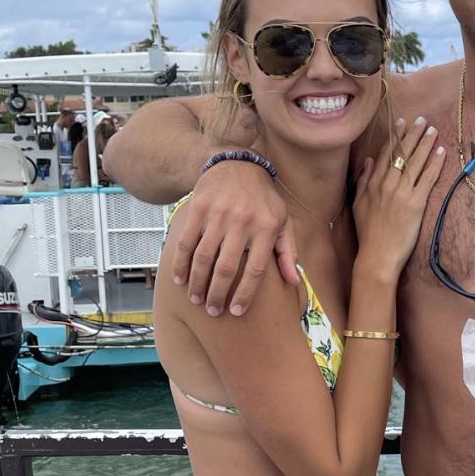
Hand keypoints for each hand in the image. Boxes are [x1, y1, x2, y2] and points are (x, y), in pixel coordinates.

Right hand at [172, 157, 296, 316]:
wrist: (237, 163)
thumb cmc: (264, 199)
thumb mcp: (283, 221)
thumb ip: (288, 251)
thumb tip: (294, 281)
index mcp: (266, 228)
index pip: (255, 270)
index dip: (245, 294)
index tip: (237, 312)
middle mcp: (242, 222)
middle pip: (227, 268)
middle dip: (217, 294)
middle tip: (213, 312)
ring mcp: (218, 214)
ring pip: (204, 257)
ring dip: (198, 283)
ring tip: (196, 300)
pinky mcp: (198, 209)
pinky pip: (187, 241)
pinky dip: (181, 263)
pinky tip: (180, 279)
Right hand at [352, 117, 445, 276]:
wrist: (377, 255)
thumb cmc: (368, 233)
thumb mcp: (358, 204)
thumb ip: (363, 180)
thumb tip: (368, 161)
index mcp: (373, 182)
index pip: (386, 153)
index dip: (395, 136)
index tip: (402, 123)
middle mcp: (387, 183)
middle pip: (402, 153)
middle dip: (413, 134)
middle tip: (422, 120)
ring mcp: (402, 192)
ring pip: (415, 161)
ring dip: (425, 143)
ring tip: (433, 130)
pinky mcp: (416, 203)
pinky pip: (428, 178)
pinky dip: (435, 163)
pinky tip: (441, 152)